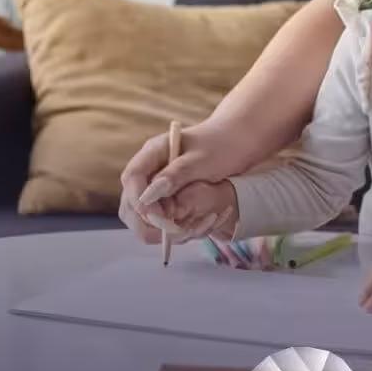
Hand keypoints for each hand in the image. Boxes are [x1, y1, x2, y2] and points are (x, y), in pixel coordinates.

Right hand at [118, 124, 239, 242]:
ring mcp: (158, 184)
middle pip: (131, 200)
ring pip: (143, 214)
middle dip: (146, 220)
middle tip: (172, 229)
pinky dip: (171, 226)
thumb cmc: (223, 145)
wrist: (240, 142)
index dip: (139, 200)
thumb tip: (149, 195)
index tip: (157, 215)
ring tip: (185, 228)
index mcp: (154, 152)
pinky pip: (161, 218)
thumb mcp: (202, 159)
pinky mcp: (169, 198)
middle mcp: (151, 169)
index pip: (132, 177)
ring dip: (158, 227)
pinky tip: (192, 225)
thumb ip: (176, 175)